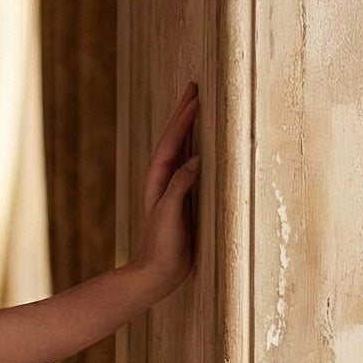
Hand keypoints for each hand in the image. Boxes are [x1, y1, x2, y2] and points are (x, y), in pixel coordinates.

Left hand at [127, 82, 200, 300]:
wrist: (156, 275)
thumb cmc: (161, 247)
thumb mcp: (169, 215)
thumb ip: (180, 187)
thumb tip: (195, 160)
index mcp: (158, 181)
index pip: (171, 142)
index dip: (183, 119)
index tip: (195, 96)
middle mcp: (164, 181)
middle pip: (174, 139)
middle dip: (183, 113)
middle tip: (194, 87)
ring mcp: (174, 189)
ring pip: (182, 150)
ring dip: (190, 127)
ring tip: (199, 105)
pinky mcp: (184, 200)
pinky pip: (191, 166)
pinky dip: (198, 149)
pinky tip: (206, 143)